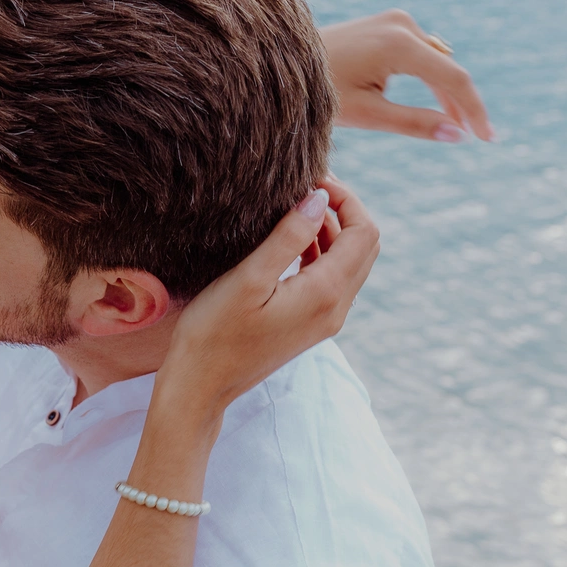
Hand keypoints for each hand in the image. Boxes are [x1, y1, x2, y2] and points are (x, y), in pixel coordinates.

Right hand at [158, 177, 379, 423]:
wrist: (201, 386)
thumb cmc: (214, 333)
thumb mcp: (248, 279)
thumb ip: (288, 237)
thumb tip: (318, 199)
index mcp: (326, 293)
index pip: (364, 233)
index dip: (346, 199)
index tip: (311, 180)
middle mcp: (336, 309)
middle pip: (365, 246)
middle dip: (344, 212)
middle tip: (306, 190)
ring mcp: (326, 321)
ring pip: (350, 263)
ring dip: (332, 232)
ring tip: (294, 211)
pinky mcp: (311, 326)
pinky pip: (332, 281)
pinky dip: (321, 254)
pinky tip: (290, 244)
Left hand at [320, 10, 491, 141]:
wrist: (283, 63)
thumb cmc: (318, 93)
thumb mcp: (367, 114)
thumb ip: (414, 124)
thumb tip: (459, 135)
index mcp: (399, 43)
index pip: (453, 78)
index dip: (474, 110)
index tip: (488, 138)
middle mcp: (402, 24)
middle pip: (446, 68)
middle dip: (461, 103)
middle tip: (476, 137)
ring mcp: (395, 20)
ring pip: (435, 60)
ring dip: (445, 91)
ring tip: (457, 125)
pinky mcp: (387, 23)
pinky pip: (420, 53)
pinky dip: (428, 77)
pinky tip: (437, 103)